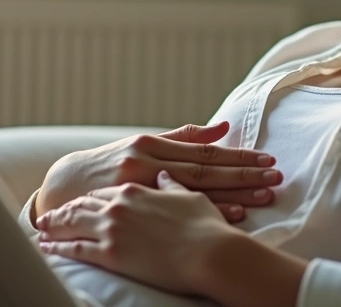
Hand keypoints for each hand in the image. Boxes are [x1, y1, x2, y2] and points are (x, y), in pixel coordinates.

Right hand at [35, 121, 281, 223]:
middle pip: (205, 169)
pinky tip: (230, 214)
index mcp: (151, 144)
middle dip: (244, 173)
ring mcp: (138, 187)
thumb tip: (223, 126)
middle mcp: (146, 162)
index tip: (268, 158)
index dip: (238, 156)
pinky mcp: (131, 207)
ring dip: (233, 194)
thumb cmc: (108, 166)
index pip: (204, 151)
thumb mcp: (142, 146)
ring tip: (265, 195)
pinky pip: (175, 211)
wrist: (63, 188)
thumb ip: (181, 138)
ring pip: (195, 190)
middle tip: (276, 175)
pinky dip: (204, 212)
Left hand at [36, 171, 238, 296]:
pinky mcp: (111, 253)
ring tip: (42, 228)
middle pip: (85, 203)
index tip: (82, 201)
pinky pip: (75, 249)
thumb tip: (165, 175)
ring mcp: (113, 227)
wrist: (211, 254)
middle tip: (49, 214)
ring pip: (74, 222)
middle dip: (67, 209)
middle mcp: (120, 203)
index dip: (92, 197)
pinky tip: (47, 247)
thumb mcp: (191, 197)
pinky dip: (58, 247)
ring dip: (55, 225)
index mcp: (138, 186)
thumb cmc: (206, 227)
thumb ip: (173, 185)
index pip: (107, 190)